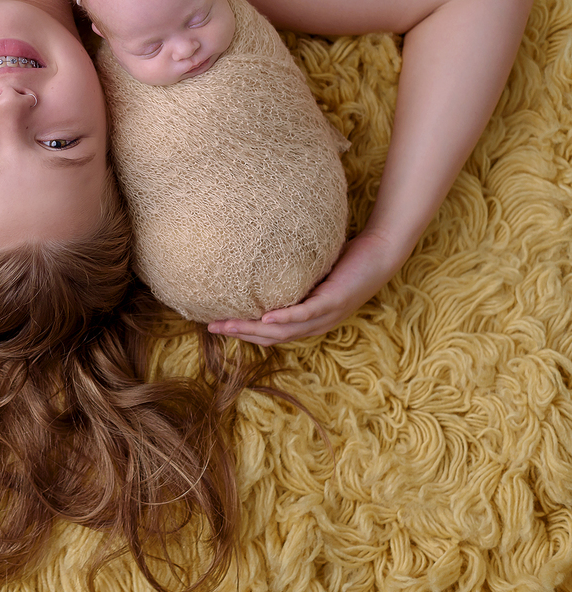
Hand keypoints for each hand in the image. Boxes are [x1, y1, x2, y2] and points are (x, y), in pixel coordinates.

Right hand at [207, 228, 401, 345]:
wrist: (381, 253)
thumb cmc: (347, 260)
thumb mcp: (313, 271)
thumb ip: (292, 276)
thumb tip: (262, 262)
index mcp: (310, 321)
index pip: (271, 334)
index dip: (244, 334)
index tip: (218, 325)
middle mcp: (316, 325)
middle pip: (271, 337)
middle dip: (239, 334)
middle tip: (211, 329)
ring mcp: (325, 315)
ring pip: (283, 331)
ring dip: (253, 330)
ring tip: (227, 325)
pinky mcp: (334, 302)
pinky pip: (305, 313)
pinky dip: (284, 318)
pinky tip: (266, 317)